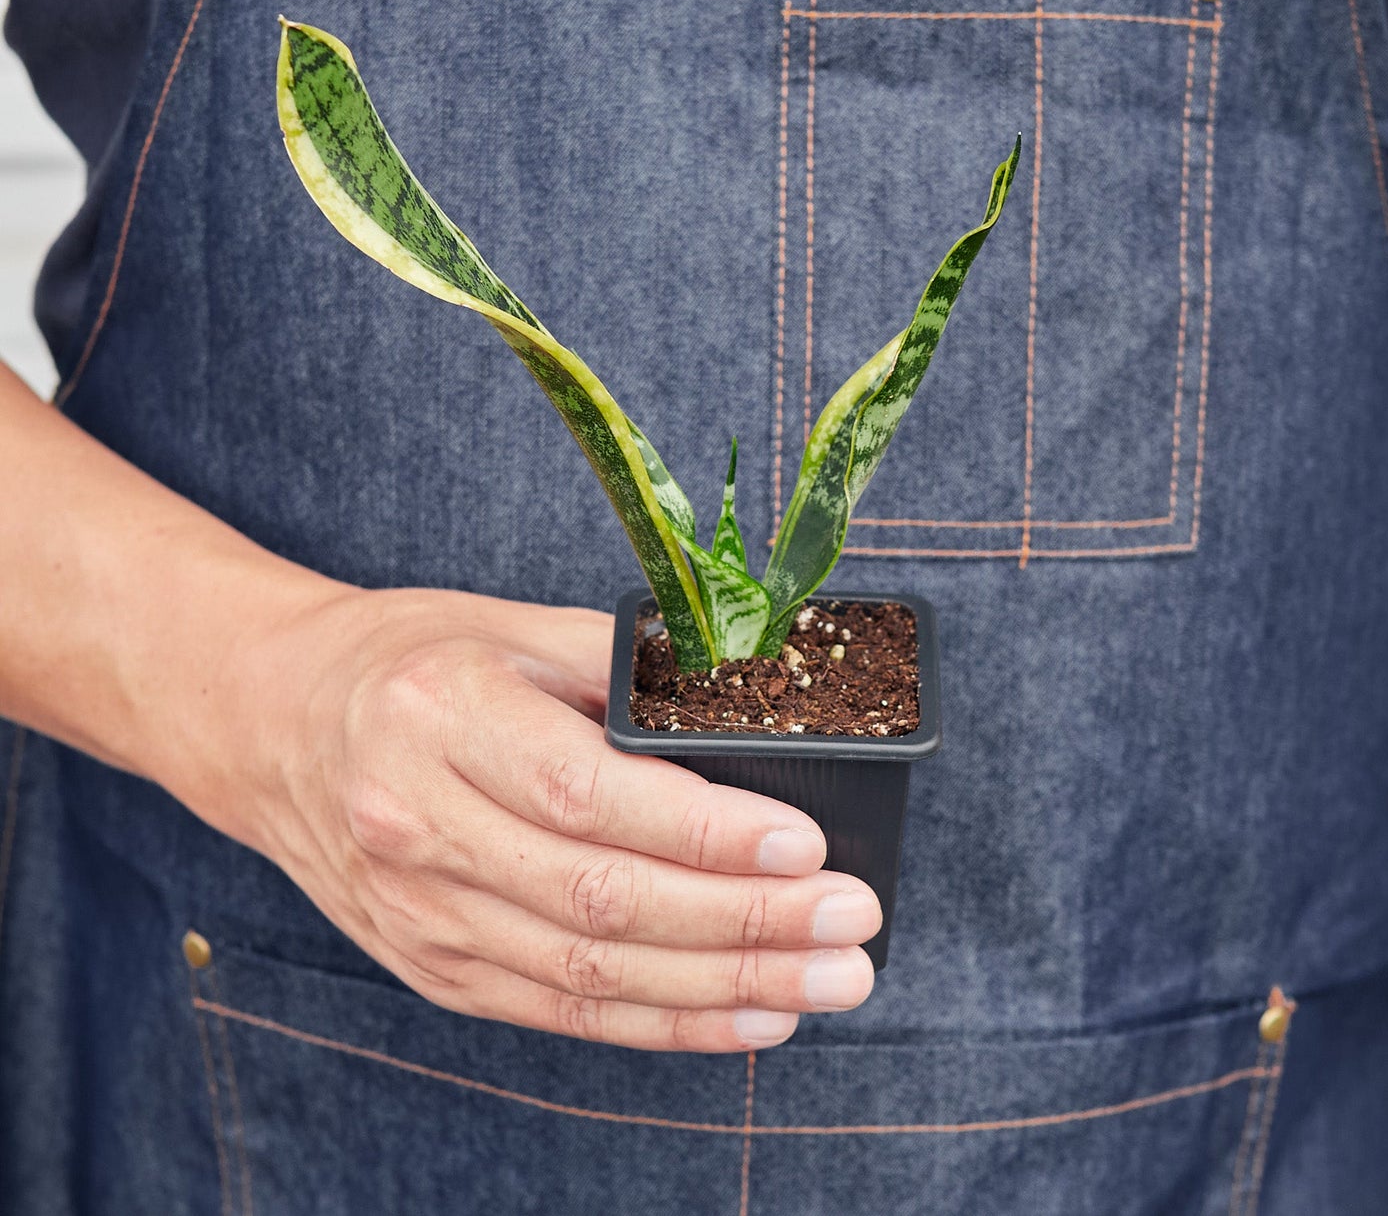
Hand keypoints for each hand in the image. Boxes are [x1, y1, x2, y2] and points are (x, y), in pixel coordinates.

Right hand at [220, 587, 882, 1052]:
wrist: (274, 722)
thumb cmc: (409, 659)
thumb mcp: (512, 626)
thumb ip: (628, 670)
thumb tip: (758, 714)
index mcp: (441, 718)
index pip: (588, 794)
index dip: (704, 831)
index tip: (806, 844)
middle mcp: (419, 825)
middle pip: (601, 901)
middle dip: (744, 923)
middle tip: (851, 921)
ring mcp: (420, 912)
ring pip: (591, 975)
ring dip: (724, 988)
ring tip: (827, 980)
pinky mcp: (433, 966)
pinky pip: (561, 1011)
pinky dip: (664, 1022)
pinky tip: (748, 1015)